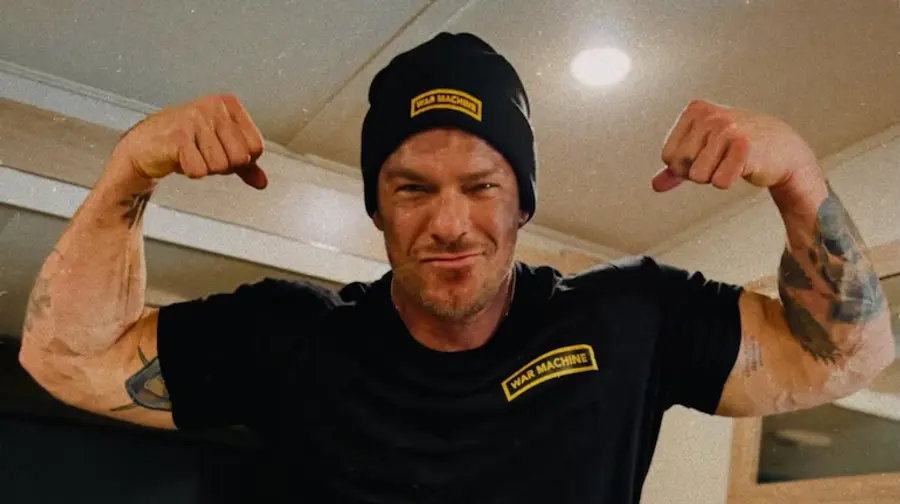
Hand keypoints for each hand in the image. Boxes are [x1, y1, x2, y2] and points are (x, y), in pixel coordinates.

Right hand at [113, 94, 267, 188]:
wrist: (145, 145)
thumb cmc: (184, 142)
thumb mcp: (220, 148)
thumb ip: (245, 165)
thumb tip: (262, 182)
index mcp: (228, 104)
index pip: (256, 146)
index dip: (241, 159)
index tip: (221, 151)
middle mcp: (213, 107)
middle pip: (240, 157)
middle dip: (224, 165)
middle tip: (204, 154)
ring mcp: (194, 119)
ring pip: (220, 166)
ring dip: (205, 168)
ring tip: (191, 154)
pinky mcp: (177, 136)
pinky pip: (199, 170)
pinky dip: (190, 171)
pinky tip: (180, 158)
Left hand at [651, 100, 818, 192]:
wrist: (781, 147)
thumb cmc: (736, 147)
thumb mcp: (703, 150)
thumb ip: (677, 166)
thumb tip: (655, 186)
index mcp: (695, 111)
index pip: (668, 155)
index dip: (685, 165)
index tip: (707, 154)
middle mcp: (710, 116)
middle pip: (681, 166)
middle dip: (699, 172)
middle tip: (722, 159)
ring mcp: (727, 129)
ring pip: (699, 176)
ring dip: (715, 176)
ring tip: (732, 161)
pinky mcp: (744, 147)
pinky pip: (720, 182)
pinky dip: (730, 181)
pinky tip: (744, 166)